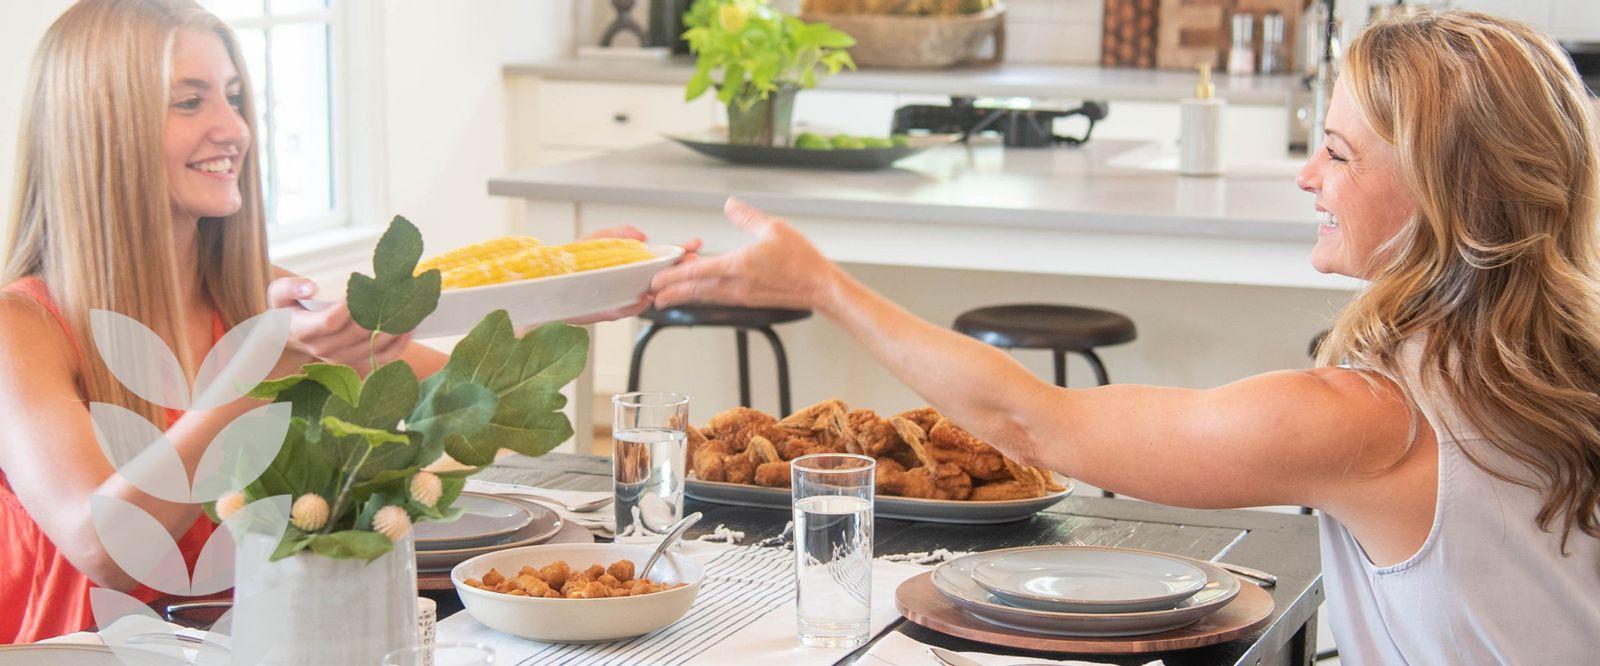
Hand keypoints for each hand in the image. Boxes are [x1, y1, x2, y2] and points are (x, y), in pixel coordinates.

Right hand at [267, 277, 411, 372]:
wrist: (287, 337)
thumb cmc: (286, 310)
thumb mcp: (278, 295)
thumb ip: (290, 288)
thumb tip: (310, 287)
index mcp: (305, 331)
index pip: (331, 321)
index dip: (350, 306)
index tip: (366, 286)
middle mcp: (324, 349)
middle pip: (358, 333)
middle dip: (380, 311)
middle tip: (398, 290)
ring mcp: (341, 359)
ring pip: (373, 345)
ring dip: (394, 327)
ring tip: (410, 306)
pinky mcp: (354, 364)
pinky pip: (381, 358)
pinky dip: (399, 344)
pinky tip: (410, 328)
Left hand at [557, 226, 703, 325]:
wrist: (548, 283)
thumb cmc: (572, 262)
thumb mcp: (598, 239)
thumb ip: (620, 233)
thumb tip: (642, 235)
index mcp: (631, 263)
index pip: (661, 256)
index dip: (679, 250)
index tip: (695, 243)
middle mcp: (631, 281)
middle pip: (663, 276)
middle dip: (681, 269)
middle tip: (693, 262)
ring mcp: (623, 297)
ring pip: (651, 294)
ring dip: (664, 288)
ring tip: (674, 278)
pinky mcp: (611, 310)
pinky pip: (628, 309)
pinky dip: (637, 305)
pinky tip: (644, 298)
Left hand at [649, 198, 836, 310]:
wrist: (819, 287)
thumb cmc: (802, 261)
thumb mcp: (774, 228)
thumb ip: (747, 216)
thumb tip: (730, 205)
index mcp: (739, 266)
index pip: (698, 272)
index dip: (675, 275)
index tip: (657, 278)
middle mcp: (736, 285)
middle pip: (695, 290)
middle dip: (672, 292)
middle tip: (652, 294)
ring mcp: (742, 295)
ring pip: (705, 296)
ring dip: (685, 296)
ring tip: (667, 297)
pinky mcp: (749, 300)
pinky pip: (719, 298)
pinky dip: (704, 295)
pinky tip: (699, 292)